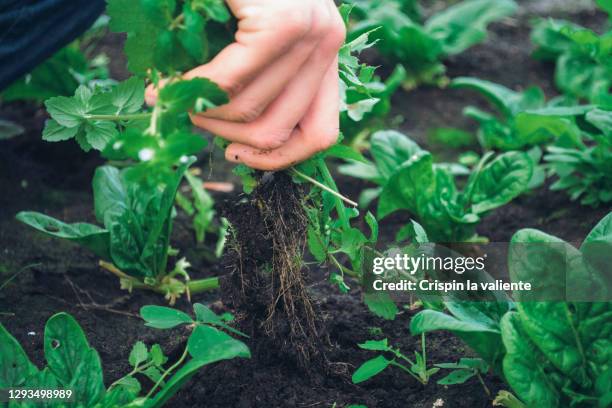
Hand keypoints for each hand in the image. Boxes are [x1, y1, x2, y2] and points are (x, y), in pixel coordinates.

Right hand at [146, 0, 344, 169]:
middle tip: (189, 116)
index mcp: (327, 54)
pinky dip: (193, 88)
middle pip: (278, 131)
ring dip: (202, 113)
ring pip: (250, 112)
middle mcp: (328, 44)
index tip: (237, 157)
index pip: (321, 134)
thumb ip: (262, 80)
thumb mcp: (258, 37)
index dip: (277, 159)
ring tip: (173, 95)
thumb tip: (240, 140)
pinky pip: (230, 81)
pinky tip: (171, 84)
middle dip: (224, 136)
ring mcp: (310, 34)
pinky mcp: (281, 23)